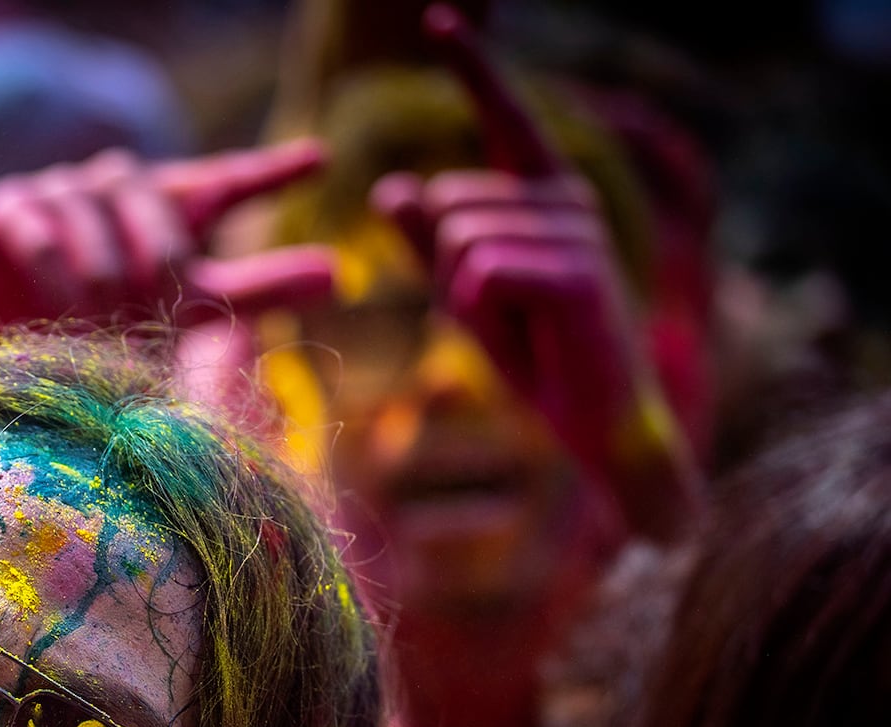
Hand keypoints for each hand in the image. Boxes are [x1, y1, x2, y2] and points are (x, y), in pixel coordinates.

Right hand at [0, 142, 336, 361]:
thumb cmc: (86, 357)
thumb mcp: (177, 332)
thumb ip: (252, 299)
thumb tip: (339, 272)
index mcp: (167, 230)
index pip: (227, 187)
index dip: (270, 172)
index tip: (319, 162)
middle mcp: (121, 202)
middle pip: (166, 193)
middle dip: (169, 247)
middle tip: (164, 295)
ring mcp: (63, 198)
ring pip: (104, 197)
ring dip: (109, 260)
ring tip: (101, 313)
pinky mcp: (7, 209)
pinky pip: (42, 217)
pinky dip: (54, 259)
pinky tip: (56, 296)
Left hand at [370, 4, 698, 539]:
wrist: (598, 423)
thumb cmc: (538, 356)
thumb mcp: (468, 297)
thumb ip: (431, 244)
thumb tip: (392, 189)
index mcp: (545, 196)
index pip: (505, 119)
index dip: (475, 68)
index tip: (440, 17)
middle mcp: (567, 199)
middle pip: (446, 205)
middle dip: (444, 273)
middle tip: (499, 316)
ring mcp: (579, 233)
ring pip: (459, 243)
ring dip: (463, 300)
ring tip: (517, 327)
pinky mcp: (579, 273)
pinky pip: (482, 274)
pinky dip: (483, 315)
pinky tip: (531, 335)